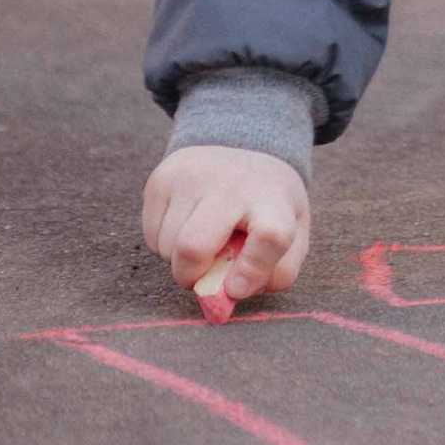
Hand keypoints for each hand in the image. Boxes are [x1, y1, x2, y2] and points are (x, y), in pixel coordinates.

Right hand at [140, 146, 310, 305]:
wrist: (246, 152)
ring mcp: (191, 177)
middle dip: (192, 277)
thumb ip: (278, 272)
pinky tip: (186, 226)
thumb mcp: (294, 234)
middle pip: (193, 246)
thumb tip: (236, 292)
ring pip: (167, 246)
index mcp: (273, 199)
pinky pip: (150, 236)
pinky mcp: (161, 179)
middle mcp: (231, 182)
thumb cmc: (269, 206)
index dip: (253, 271)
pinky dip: (164, 245)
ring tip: (202, 242)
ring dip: (179, 261)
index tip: (236, 289)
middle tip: (203, 276)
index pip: (270, 237)